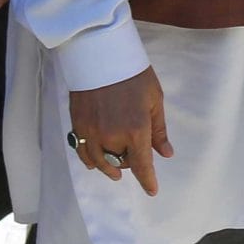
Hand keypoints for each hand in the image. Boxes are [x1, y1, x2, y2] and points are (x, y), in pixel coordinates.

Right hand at [67, 66, 173, 194]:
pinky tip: (94, 162)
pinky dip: (90, 160)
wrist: (100, 53)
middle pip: (121, 164)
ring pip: (99, 162)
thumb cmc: (133, 74)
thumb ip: (158, 130)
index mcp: (136, 129)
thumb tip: (165, 154)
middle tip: (136, 152)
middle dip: (130, 162)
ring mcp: (92, 132)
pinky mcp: (77, 125)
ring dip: (109, 166)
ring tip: (115, 169)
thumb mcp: (154, 99)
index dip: (148, 181)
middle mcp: (112, 136)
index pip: (142, 165)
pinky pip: (82, 152)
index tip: (152, 190)